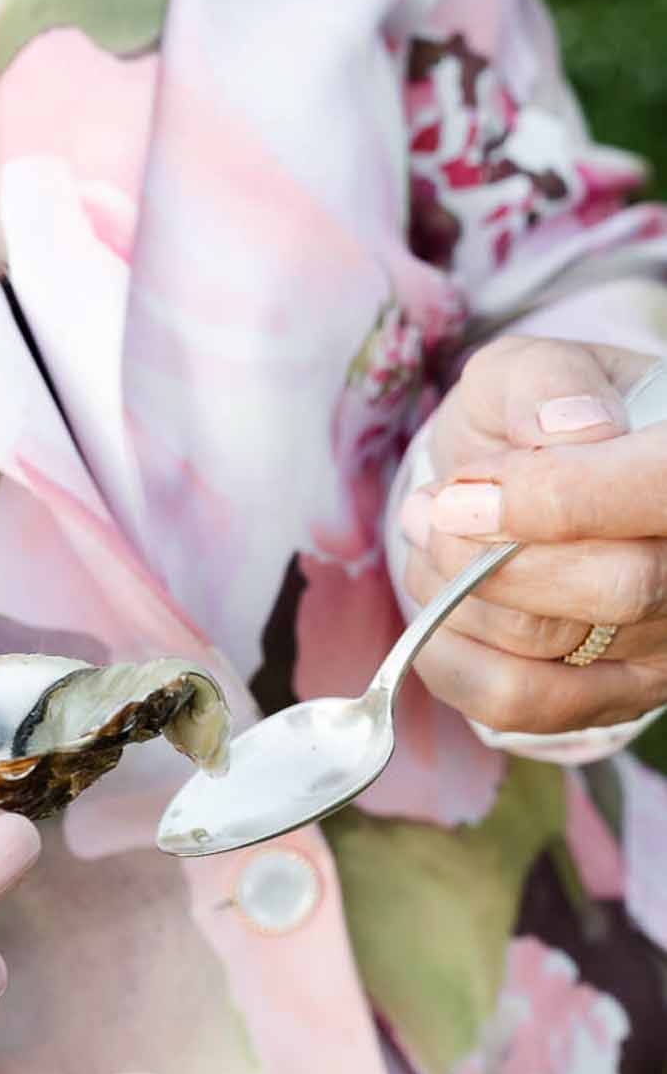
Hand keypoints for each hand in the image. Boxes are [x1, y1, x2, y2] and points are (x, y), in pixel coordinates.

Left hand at [399, 334, 666, 733]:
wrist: (525, 479)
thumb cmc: (534, 418)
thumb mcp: (531, 369)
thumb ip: (545, 383)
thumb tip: (570, 429)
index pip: (660, 490)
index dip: (559, 499)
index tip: (460, 495)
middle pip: (621, 588)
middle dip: (494, 555)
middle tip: (431, 513)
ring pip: (561, 644)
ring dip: (460, 594)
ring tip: (430, 541)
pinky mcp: (617, 694)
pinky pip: (527, 704)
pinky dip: (455, 662)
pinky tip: (434, 615)